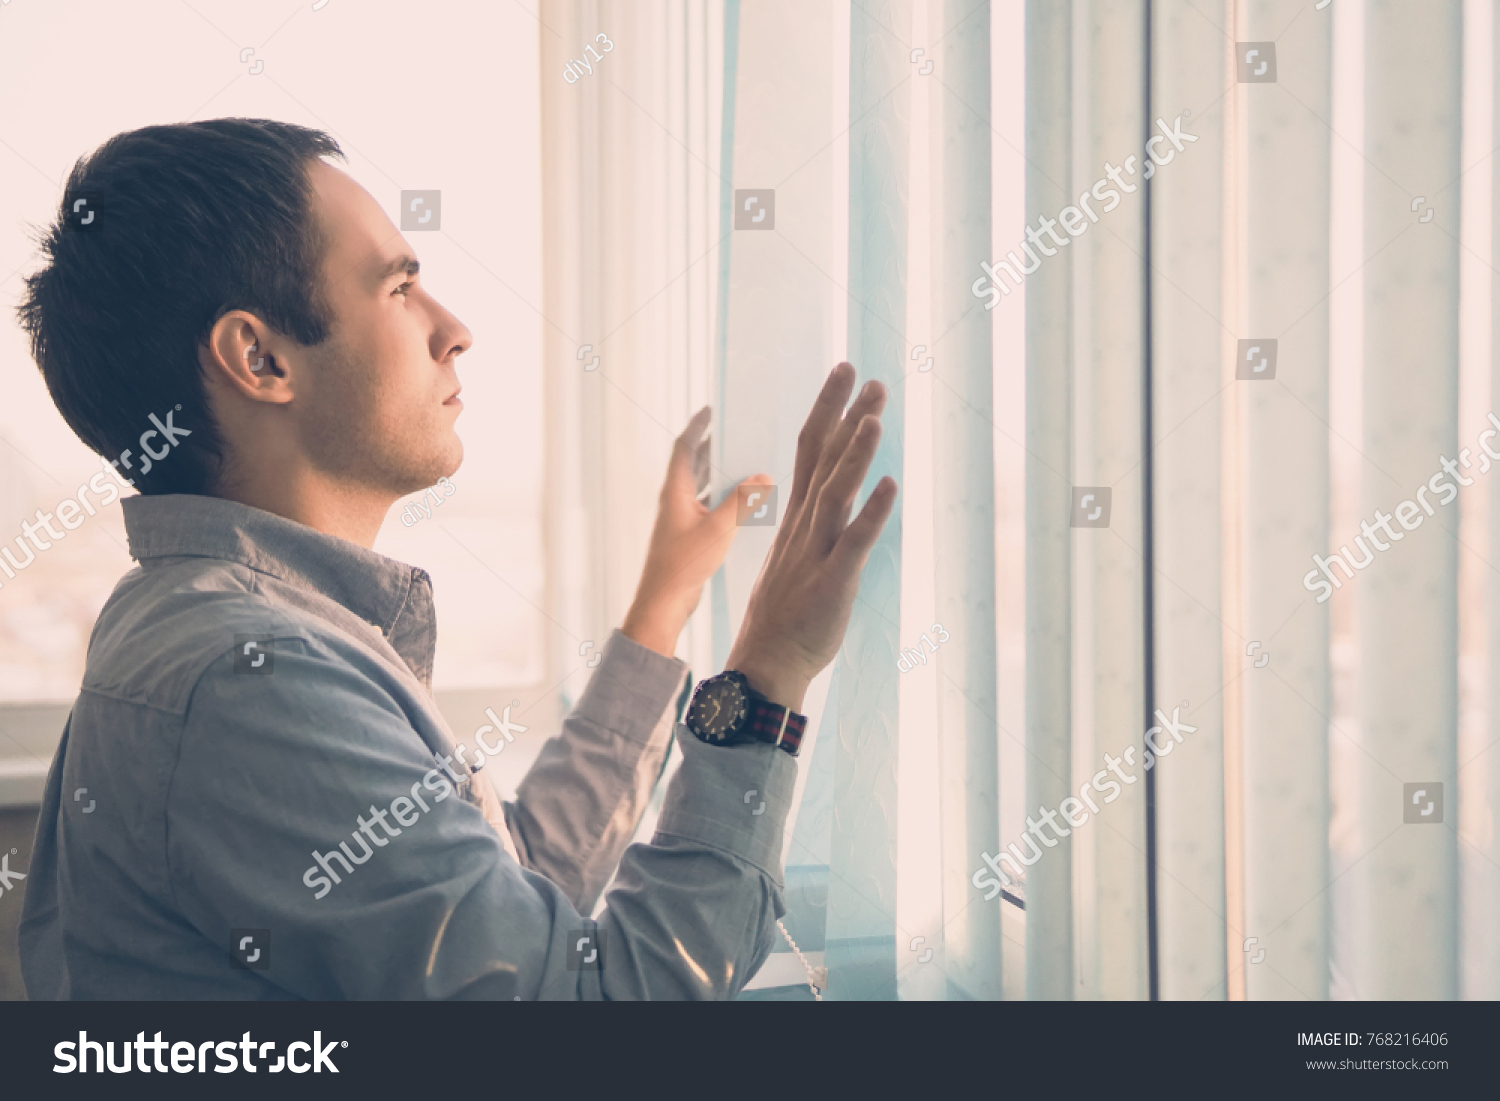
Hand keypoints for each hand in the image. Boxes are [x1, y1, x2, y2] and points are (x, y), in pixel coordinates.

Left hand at [621, 407, 770, 656]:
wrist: (664, 603)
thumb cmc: (684, 566)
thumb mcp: (719, 530)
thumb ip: (741, 501)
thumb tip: (762, 477)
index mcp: (674, 492)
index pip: (684, 447)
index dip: (697, 426)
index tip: (710, 410)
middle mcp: (674, 501)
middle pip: (691, 464)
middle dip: (710, 446)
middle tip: (732, 432)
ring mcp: (679, 519)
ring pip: (698, 486)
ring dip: (716, 472)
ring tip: (740, 460)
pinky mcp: (686, 536)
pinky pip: (705, 506)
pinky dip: (720, 497)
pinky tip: (739, 501)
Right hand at [725, 363, 896, 711]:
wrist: (766, 662)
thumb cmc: (784, 615)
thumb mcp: (793, 558)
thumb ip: (811, 524)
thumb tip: (830, 497)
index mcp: (796, 518)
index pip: (810, 451)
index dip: (827, 410)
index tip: (843, 375)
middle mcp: (804, 526)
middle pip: (822, 460)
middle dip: (844, 416)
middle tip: (865, 375)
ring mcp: (816, 551)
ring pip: (836, 493)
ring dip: (856, 454)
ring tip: (874, 417)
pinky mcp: (832, 581)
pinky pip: (854, 542)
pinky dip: (872, 513)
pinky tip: (889, 485)